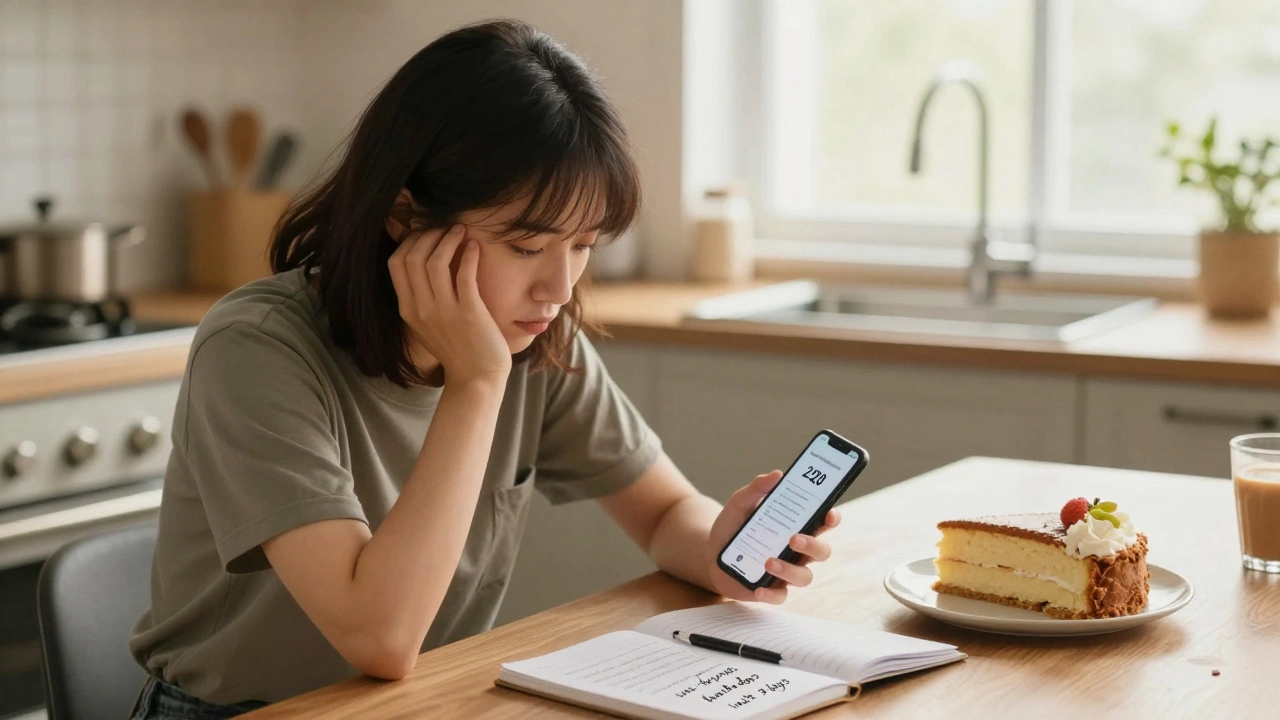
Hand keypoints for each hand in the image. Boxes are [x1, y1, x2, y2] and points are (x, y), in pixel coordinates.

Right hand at [387, 224, 511, 384]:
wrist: (477, 378)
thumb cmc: (457, 347)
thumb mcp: (427, 323)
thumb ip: (422, 296)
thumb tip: (426, 261)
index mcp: (408, 309)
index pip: (395, 262)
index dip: (410, 240)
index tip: (427, 233)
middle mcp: (421, 309)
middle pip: (412, 257)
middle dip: (429, 234)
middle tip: (446, 227)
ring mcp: (444, 312)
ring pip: (435, 261)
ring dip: (448, 239)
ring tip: (461, 231)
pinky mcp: (469, 314)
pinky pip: (464, 275)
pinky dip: (468, 255)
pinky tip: (474, 247)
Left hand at [704, 471, 841, 603]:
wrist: (710, 553)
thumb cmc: (732, 526)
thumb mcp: (740, 503)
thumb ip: (757, 488)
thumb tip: (776, 474)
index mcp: (796, 526)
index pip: (823, 523)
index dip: (831, 519)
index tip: (829, 514)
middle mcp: (797, 550)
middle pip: (821, 551)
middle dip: (812, 545)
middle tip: (794, 538)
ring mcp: (786, 571)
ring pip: (804, 577)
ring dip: (789, 570)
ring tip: (768, 561)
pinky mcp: (771, 589)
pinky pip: (780, 596)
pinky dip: (771, 594)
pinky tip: (759, 589)